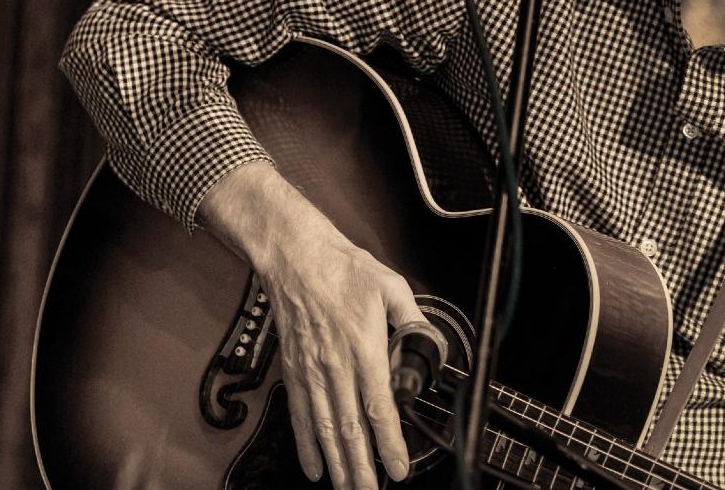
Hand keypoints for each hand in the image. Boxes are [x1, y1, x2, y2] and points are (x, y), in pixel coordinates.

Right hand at [200, 161, 423, 489]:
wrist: (297, 258)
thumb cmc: (344, 270)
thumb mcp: (391, 287)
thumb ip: (413, 320)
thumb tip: (430, 343)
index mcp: (364, 349)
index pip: (380, 408)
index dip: (389, 444)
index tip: (399, 468)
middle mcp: (336, 367)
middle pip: (350, 429)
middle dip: (362, 467)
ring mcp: (312, 372)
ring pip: (325, 429)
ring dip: (337, 463)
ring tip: (348, 488)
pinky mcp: (294, 371)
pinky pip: (300, 416)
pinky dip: (306, 445)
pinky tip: (314, 467)